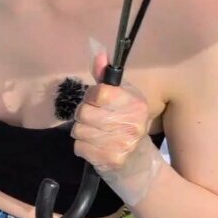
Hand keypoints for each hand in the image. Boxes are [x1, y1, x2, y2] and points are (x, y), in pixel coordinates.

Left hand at [72, 50, 163, 205]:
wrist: (139, 165)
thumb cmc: (126, 125)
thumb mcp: (122, 99)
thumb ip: (105, 77)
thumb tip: (99, 52)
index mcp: (135, 104)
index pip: (99, 93)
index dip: (91, 98)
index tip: (97, 103)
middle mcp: (131, 123)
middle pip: (84, 112)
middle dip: (84, 117)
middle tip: (96, 123)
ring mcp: (121, 143)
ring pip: (78, 130)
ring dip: (82, 133)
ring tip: (96, 136)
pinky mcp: (110, 159)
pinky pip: (79, 147)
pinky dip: (82, 148)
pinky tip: (96, 148)